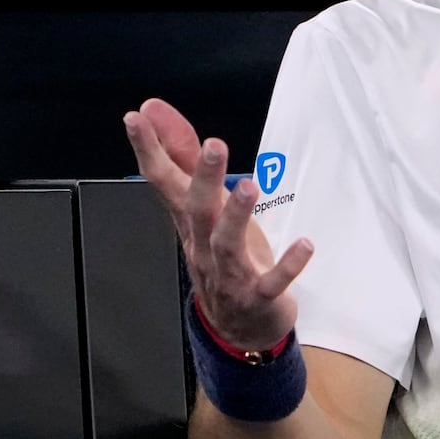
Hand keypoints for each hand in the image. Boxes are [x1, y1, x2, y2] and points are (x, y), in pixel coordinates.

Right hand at [124, 98, 312, 350]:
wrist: (238, 326)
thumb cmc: (222, 258)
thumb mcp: (202, 207)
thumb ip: (183, 157)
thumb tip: (155, 112)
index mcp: (191, 221)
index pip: (163, 181)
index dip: (147, 150)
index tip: (135, 118)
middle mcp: (205, 245)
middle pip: (198, 210)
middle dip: (205, 177)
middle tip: (215, 145)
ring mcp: (230, 273)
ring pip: (228, 244)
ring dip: (238, 215)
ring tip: (249, 186)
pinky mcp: (259, 295)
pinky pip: (272, 281)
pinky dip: (287, 264)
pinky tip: (304, 245)